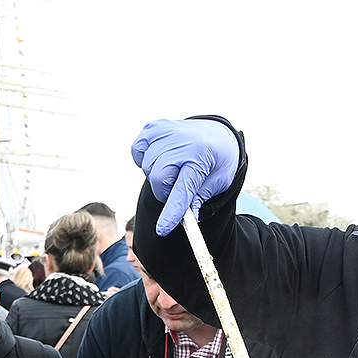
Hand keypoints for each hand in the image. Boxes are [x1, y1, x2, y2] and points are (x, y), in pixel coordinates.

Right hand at [132, 118, 238, 235]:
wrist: (218, 134)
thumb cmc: (218, 160)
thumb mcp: (218, 183)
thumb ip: (199, 199)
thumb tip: (184, 217)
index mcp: (201, 156)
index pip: (183, 190)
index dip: (172, 212)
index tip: (163, 229)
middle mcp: (183, 141)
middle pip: (159, 178)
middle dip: (165, 191)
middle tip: (176, 189)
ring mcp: (166, 131)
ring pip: (147, 166)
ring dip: (157, 176)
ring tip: (172, 171)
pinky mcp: (154, 127)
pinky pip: (138, 150)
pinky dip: (145, 159)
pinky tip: (160, 159)